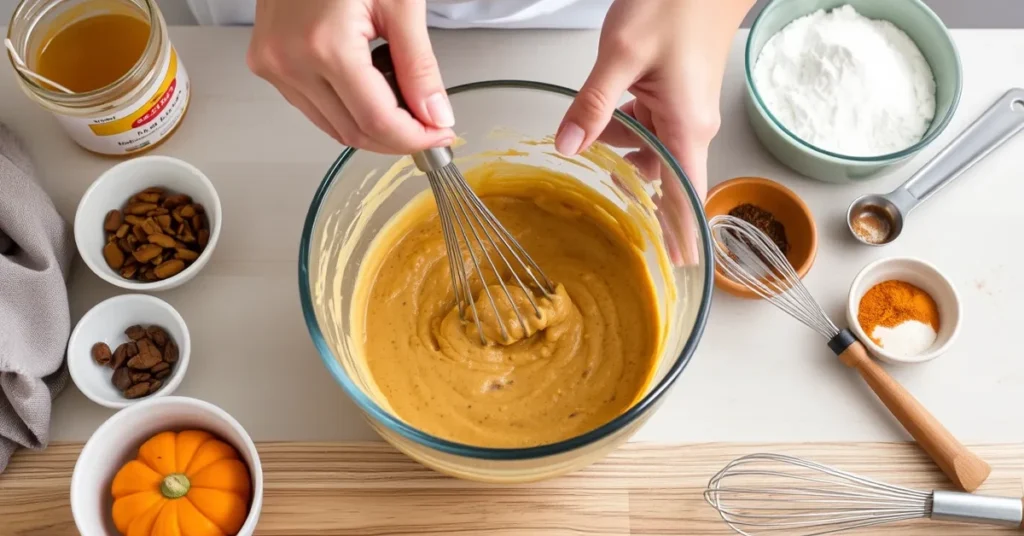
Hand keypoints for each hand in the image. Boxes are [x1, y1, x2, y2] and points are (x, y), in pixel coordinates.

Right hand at [246, 0, 454, 152]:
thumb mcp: (401, 4)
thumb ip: (420, 67)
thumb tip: (436, 115)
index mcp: (324, 46)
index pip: (377, 121)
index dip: (415, 137)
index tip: (440, 134)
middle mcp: (290, 62)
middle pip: (354, 132)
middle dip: (397, 137)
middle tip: (430, 123)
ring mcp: (273, 65)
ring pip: (332, 127)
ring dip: (372, 126)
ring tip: (401, 98)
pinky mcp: (266, 63)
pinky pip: (313, 107)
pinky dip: (347, 109)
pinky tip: (370, 86)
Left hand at [557, 0, 753, 264]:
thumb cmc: (676, 3)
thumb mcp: (622, 54)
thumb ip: (592, 104)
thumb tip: (568, 146)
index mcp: (686, 127)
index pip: (688, 197)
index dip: (679, 234)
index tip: (670, 267)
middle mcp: (690, 125)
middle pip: (664, 178)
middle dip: (634, 194)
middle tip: (602, 214)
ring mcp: (685, 109)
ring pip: (652, 151)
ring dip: (622, 155)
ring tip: (587, 156)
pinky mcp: (676, 93)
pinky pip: (650, 127)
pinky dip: (625, 130)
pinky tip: (598, 123)